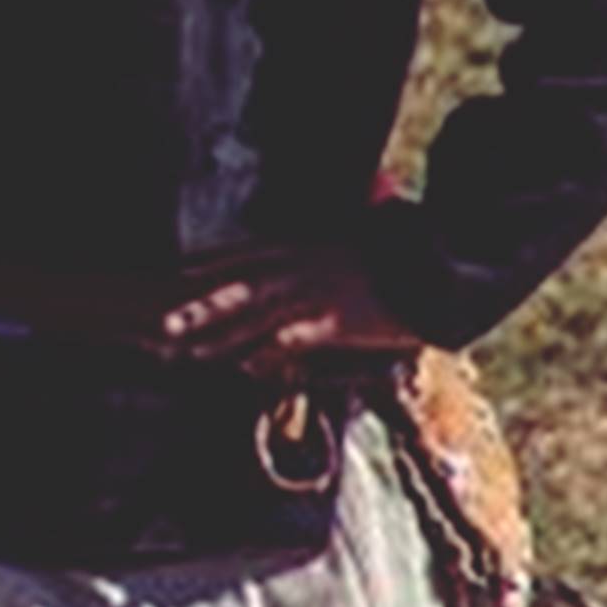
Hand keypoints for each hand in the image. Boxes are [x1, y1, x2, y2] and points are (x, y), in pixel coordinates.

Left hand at [158, 243, 421, 374]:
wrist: (444, 268)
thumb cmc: (405, 259)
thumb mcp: (359, 242)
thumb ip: (329, 248)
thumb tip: (311, 251)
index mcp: (306, 246)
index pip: (247, 253)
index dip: (211, 262)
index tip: (177, 269)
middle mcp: (305, 267)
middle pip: (240, 285)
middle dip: (200, 302)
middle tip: (162, 320)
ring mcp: (320, 293)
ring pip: (257, 314)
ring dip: (222, 333)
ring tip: (188, 350)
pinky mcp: (340, 320)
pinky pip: (295, 337)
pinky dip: (270, 350)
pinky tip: (247, 364)